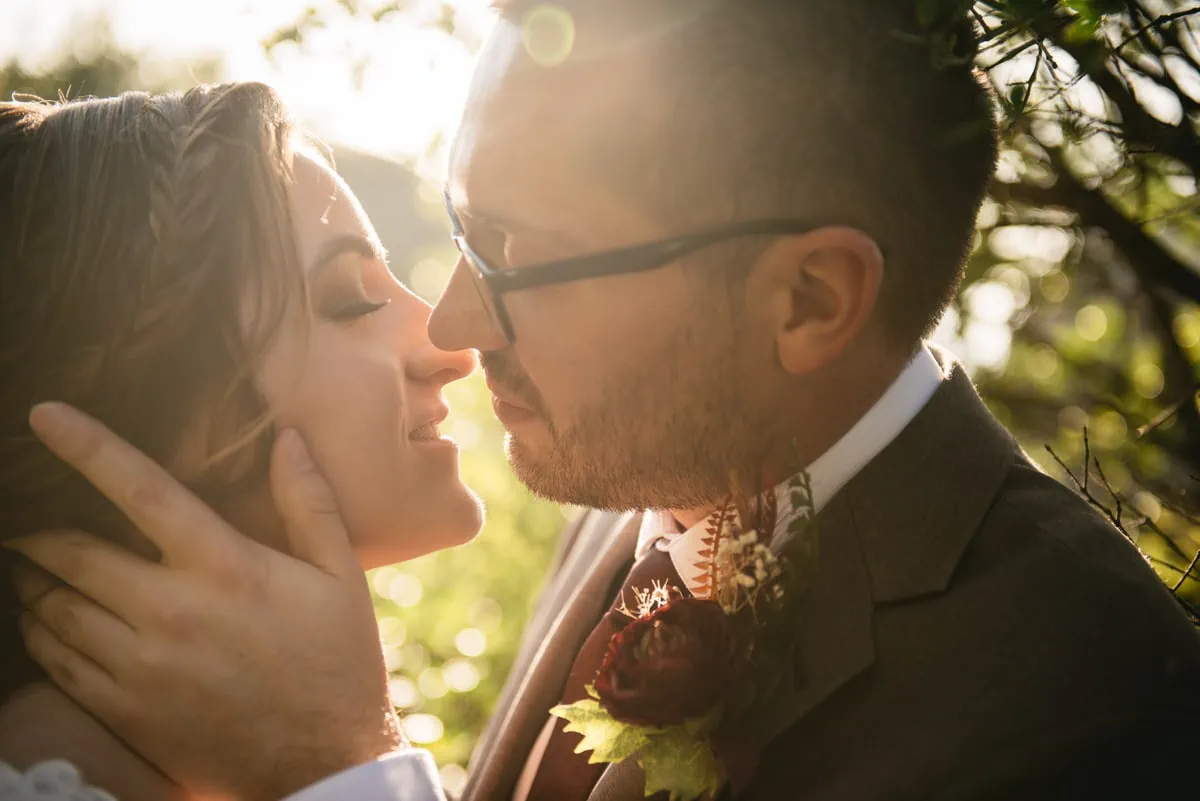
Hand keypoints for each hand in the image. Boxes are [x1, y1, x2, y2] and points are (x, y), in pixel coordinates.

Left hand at [7, 403, 400, 800]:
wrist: (324, 762)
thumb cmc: (337, 659)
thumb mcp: (340, 576)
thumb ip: (309, 502)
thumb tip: (287, 438)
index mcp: (226, 568)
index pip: (142, 491)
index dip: (88, 446)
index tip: (44, 416)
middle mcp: (172, 612)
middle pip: (70, 551)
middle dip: (36, 524)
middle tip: (25, 509)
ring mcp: (140, 666)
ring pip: (51, 607)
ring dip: (32, 577)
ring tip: (32, 561)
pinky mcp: (124, 709)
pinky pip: (55, 660)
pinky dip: (39, 631)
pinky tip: (48, 617)